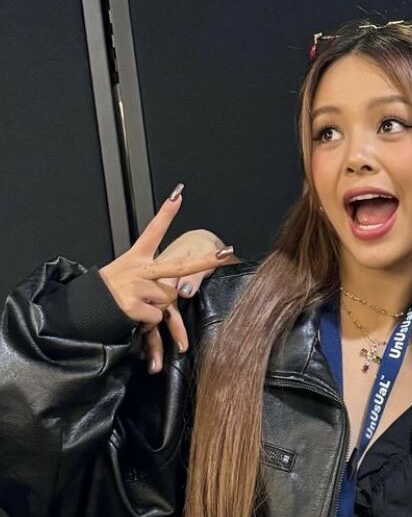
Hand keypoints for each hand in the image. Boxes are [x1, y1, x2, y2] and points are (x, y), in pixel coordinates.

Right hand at [98, 186, 234, 371]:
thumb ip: (148, 278)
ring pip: (169, 299)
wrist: (81, 310)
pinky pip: (157, 317)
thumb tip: (172, 290)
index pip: (152, 232)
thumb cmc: (105, 294)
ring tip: (135, 306)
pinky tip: (131, 316)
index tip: (178, 194)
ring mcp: (137, 286)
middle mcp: (138, 269)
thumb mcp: (123, 276)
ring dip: (156, 308)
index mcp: (135, 258)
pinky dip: (147, 322)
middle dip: (205, 260)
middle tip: (226, 252)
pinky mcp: (134, 305)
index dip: (165, 213)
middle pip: (179, 265)